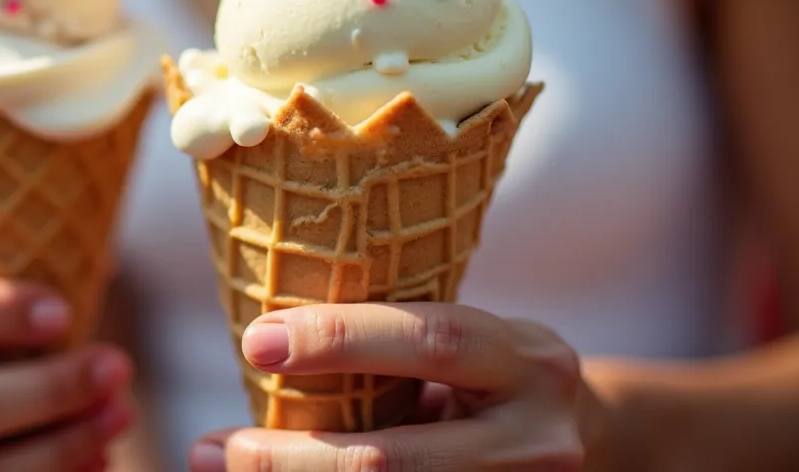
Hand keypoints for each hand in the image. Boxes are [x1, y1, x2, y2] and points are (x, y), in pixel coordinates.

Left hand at [189, 303, 615, 470]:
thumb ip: (398, 344)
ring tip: (217, 469)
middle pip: (396, 459)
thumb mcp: (467, 342)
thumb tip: (262, 343)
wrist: (587, 436)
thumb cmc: (491, 372)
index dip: (340, 340)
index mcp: (528, 360)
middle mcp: (537, 437)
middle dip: (290, 456)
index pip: (431, 342)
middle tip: (211, 447)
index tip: (255, 341)